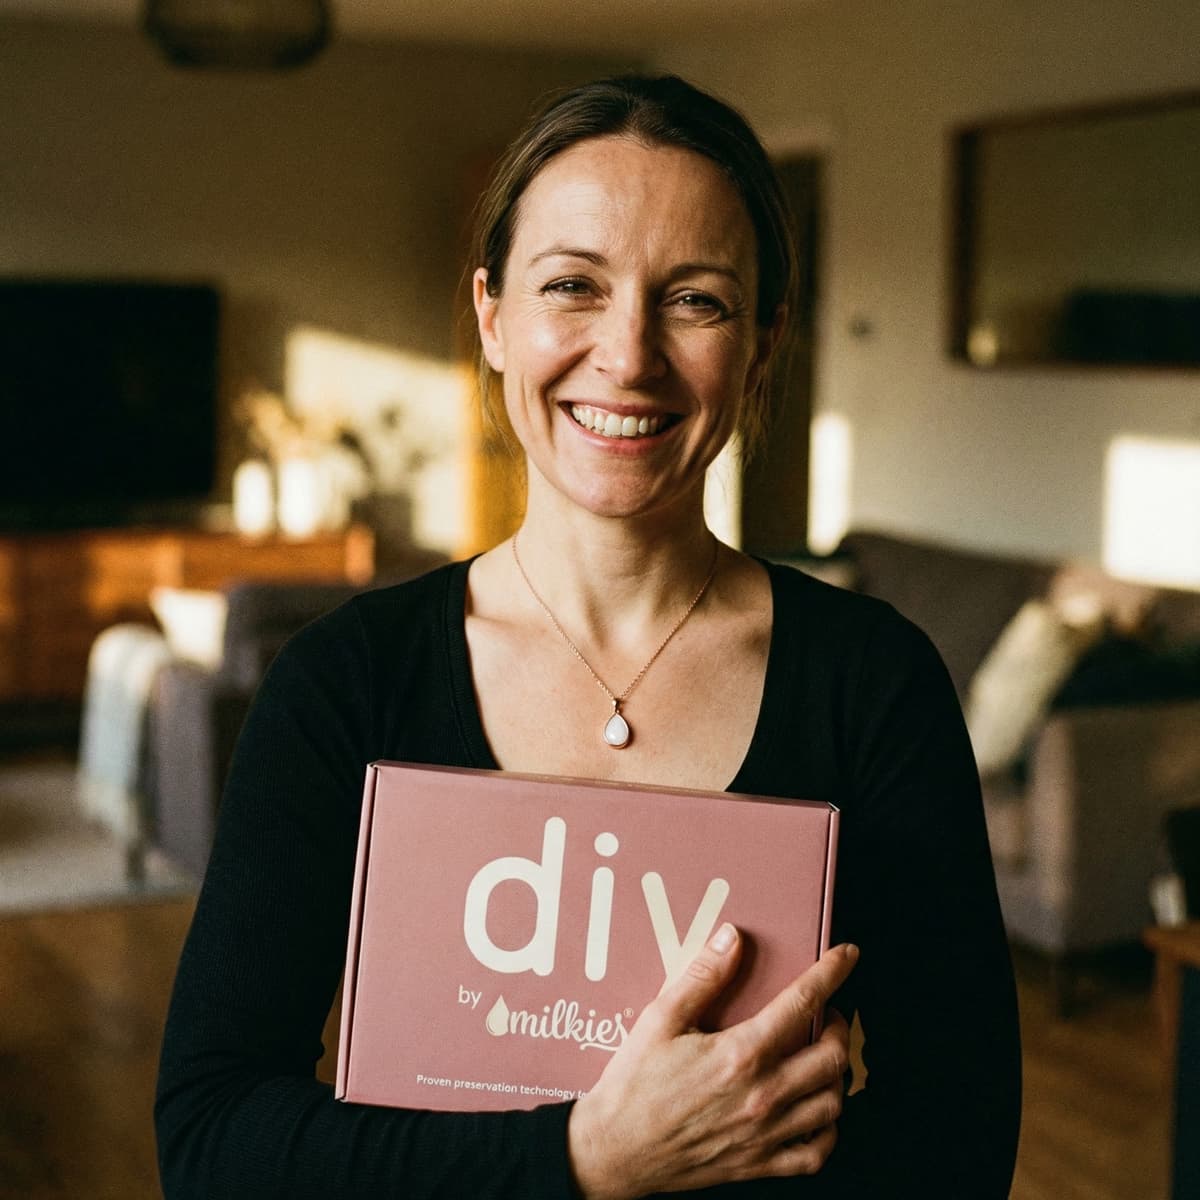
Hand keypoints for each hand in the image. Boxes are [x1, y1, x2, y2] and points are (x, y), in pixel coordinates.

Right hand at [567, 925, 857, 1199]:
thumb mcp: (660, 1018)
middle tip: (827, 1013)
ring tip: (822, 1056)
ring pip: (832, 1103)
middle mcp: (763, 1095)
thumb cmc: (634, 1083)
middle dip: (839, 1025)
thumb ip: (701, 976)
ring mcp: (765, 1134)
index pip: (802, 1003)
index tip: (847, 956)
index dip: (832, 973)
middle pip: (832, 1056)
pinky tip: (815, 1111)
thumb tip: (732, 938)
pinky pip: (816, 1153)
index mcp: (741, 1053)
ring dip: (837, 1074)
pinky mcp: (759, 1165)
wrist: (616, 1151)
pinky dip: (828, 1130)